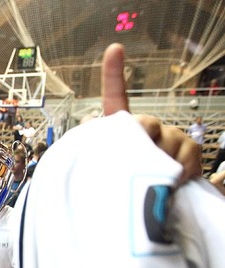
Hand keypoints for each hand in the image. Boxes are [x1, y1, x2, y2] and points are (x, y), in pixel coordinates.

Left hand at [101, 44, 200, 182]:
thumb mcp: (105, 170)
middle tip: (136, 161)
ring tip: (150, 180)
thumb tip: (92, 140)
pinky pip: (185, 157)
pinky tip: (171, 182)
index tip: (114, 49)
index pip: (116, 96)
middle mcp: (148, 126)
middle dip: (140, 141)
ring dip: (157, 165)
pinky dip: (177, 173)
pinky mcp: (190, 149)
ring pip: (166, 142)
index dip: (114, 73)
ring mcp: (171, 135)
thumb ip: (97, 153)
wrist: (155, 201)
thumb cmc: (124, 183)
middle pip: (144, 123)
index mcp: (123, 127)